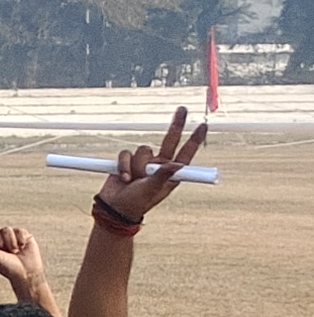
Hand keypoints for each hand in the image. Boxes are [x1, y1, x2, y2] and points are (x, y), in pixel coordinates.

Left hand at [0, 223, 46, 292]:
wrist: (26, 272)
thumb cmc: (6, 265)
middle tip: (2, 251)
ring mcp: (9, 234)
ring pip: (6, 229)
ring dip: (10, 243)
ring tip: (14, 252)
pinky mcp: (21, 233)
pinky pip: (18, 230)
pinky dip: (20, 240)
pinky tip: (22, 248)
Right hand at [94, 109, 211, 227]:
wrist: (113, 207)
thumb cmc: (136, 203)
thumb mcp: (152, 190)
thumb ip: (163, 175)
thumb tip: (178, 164)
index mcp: (170, 174)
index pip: (186, 153)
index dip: (195, 140)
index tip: (203, 126)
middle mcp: (159, 165)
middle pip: (170, 140)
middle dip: (176, 125)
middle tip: (183, 110)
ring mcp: (143, 162)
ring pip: (143, 150)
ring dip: (136, 166)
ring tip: (132, 180)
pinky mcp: (126, 161)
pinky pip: (126, 154)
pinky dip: (123, 165)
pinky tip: (123, 177)